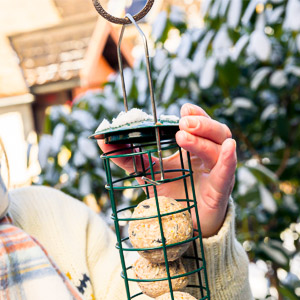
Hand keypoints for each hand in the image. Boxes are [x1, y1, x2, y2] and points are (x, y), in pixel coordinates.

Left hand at [98, 103, 236, 236]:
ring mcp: (216, 172)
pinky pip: (227, 173)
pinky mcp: (220, 191)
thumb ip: (130, 158)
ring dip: (203, 139)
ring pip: (219, 148)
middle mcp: (209, 157)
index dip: (197, 114)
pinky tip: (229, 147)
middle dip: (201, 123)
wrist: (183, 226)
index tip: (183, 108)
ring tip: (183, 133)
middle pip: (215, 132)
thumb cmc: (171, 195)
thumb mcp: (149, 173)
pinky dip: (229, 159)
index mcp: (194, 150)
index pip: (201, 125)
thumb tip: (103, 142)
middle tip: (183, 121)